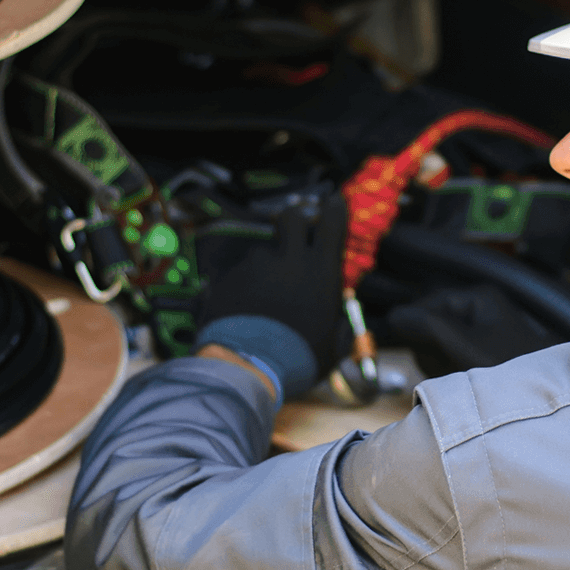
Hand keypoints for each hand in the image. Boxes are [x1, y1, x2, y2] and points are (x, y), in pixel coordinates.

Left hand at [192, 193, 347, 398]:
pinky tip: (241, 311)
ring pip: (262, 252)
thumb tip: (341, 325)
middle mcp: (289, 258)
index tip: (334, 204)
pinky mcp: (228, 275)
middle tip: (292, 237)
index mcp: (321, 270)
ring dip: (264, 268)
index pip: (333, 222)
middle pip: (291, 217)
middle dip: (293, 221)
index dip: (335, 209)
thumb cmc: (299, 359)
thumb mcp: (332, 347)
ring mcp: (255, 264)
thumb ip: (338, 327)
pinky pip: (238, 273)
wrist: (248, 366)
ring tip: (261, 300)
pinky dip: (241, 287)